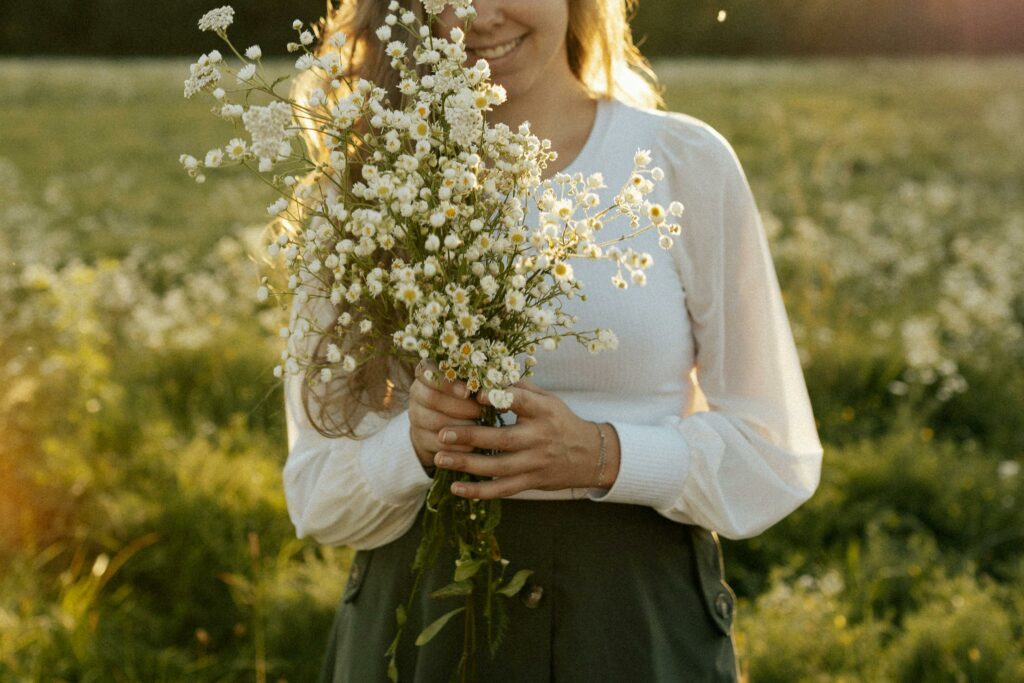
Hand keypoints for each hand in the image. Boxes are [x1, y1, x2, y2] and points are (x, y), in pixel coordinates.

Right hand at [408, 361, 482, 472]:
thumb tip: (501, 391)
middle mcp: (417, 393)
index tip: (467, 392)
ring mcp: (416, 417)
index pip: (427, 372)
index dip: (447, 383)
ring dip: (462, 427)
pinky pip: (438, 443)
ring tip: (480, 428)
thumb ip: (479, 382)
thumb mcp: (468, 384)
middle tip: (481, 412)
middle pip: (432, 398)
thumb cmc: (464, 397)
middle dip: (460, 406)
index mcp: (427, 374)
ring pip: (436, 422)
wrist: (445, 424)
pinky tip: (473, 446)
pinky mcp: (420, 439)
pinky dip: (458, 446)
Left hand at [432, 379, 620, 498]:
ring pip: (498, 467)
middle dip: (470, 437)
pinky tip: (456, 488)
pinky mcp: (531, 482)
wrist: (590, 455)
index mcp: (543, 411)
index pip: (520, 402)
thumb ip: (519, 388)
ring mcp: (535, 463)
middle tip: (442, 433)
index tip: (473, 393)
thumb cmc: (560, 421)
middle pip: (502, 439)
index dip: (498, 397)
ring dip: (467, 465)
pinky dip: (479, 491)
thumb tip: (488, 374)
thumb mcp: (548, 399)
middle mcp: (540, 437)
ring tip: (440, 459)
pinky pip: (502, 489)